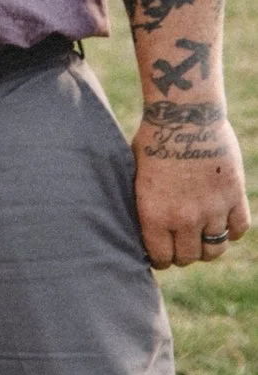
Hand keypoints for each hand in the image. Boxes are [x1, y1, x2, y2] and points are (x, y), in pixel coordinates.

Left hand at [133, 102, 249, 267]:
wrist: (183, 116)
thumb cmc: (151, 141)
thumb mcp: (135, 175)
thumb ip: (143, 205)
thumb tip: (141, 228)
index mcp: (154, 214)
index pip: (162, 257)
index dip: (161, 259)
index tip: (161, 254)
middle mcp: (185, 218)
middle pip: (190, 257)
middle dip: (183, 254)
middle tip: (180, 245)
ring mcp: (213, 209)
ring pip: (215, 249)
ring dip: (208, 247)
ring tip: (200, 237)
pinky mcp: (234, 196)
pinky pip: (239, 229)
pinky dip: (232, 231)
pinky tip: (222, 223)